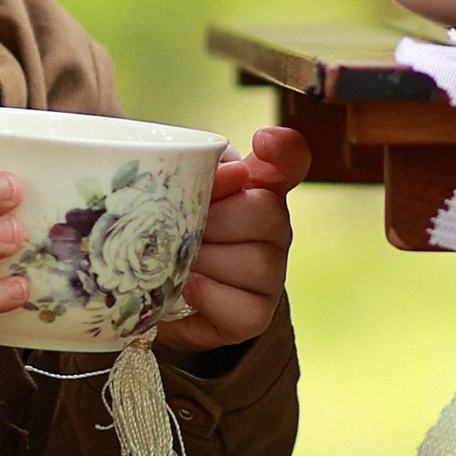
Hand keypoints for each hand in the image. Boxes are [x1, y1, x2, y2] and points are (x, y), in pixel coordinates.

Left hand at [155, 124, 310, 356]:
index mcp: (256, 188)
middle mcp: (275, 228)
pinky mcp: (257, 315)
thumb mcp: (176, 197)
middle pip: (265, 212)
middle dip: (214, 220)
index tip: (261, 140)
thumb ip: (195, 175)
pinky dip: (208, 297)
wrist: (165, 299)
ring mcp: (271, 274)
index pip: (290, 159)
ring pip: (256, 263)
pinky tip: (187, 288)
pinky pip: (244, 309)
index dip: (283, 148)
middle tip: (182, 229)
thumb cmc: (174, 235)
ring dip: (205, 262)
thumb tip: (228, 175)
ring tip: (178, 261)